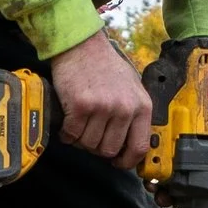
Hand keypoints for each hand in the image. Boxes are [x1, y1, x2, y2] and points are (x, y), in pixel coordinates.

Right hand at [49, 32, 149, 167]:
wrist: (82, 45)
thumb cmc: (105, 65)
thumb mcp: (132, 87)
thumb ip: (134, 114)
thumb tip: (131, 144)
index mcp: (141, 106)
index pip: (139, 147)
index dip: (126, 161)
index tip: (118, 163)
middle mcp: (124, 108)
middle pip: (109, 150)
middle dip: (97, 147)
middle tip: (91, 135)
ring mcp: (102, 107)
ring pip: (89, 144)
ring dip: (80, 139)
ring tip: (79, 124)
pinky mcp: (80, 106)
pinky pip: (71, 135)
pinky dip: (67, 133)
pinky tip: (68, 122)